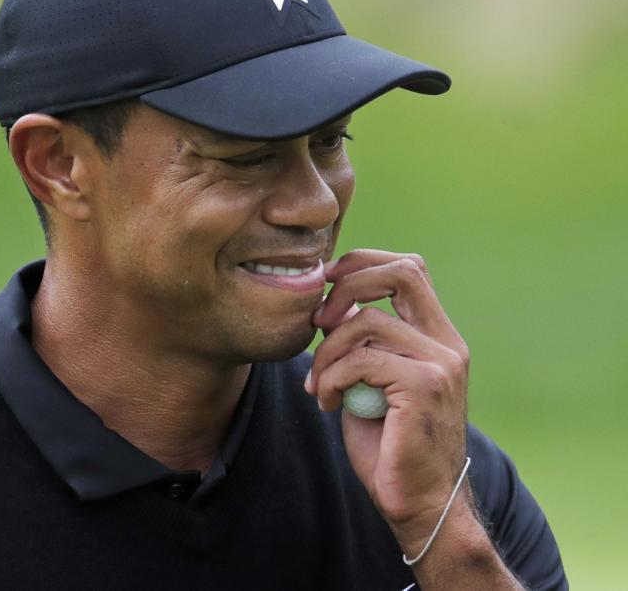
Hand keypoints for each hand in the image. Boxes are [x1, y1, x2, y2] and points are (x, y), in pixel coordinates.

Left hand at [305, 249, 470, 552]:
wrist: (418, 502)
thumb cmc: (388, 443)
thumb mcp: (371, 379)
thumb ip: (361, 340)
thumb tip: (328, 302)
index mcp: (438, 336)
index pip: (409, 269)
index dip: (364, 263)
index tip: (326, 283)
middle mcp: (447, 344)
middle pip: (401, 272)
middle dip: (347, 284)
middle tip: (318, 321)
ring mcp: (441, 364)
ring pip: (366, 321)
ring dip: (326, 351)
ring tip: (317, 383)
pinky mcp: (424, 387)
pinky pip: (361, 360)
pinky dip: (330, 377)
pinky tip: (325, 402)